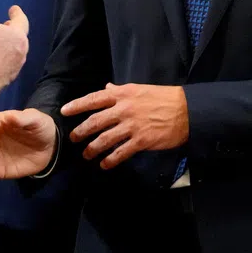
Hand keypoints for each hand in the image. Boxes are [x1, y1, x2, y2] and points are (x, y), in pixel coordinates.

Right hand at [0, 0, 28, 100]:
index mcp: (18, 37)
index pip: (21, 21)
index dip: (16, 14)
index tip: (13, 9)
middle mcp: (20, 54)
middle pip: (19, 38)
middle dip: (12, 30)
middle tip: (5, 25)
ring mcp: (13, 69)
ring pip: (14, 54)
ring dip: (7, 47)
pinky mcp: (4, 82)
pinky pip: (6, 68)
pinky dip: (1, 61)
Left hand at [62, 83, 187, 168]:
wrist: (187, 111)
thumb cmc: (164, 98)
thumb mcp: (140, 89)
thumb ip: (120, 91)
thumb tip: (106, 88)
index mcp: (123, 94)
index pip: (94, 99)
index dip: (77, 105)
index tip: (65, 111)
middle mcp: (124, 109)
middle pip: (95, 122)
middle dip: (81, 131)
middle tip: (73, 139)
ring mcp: (131, 126)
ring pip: (104, 139)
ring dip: (92, 149)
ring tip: (87, 154)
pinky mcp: (141, 141)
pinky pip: (120, 153)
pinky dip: (110, 160)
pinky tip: (105, 165)